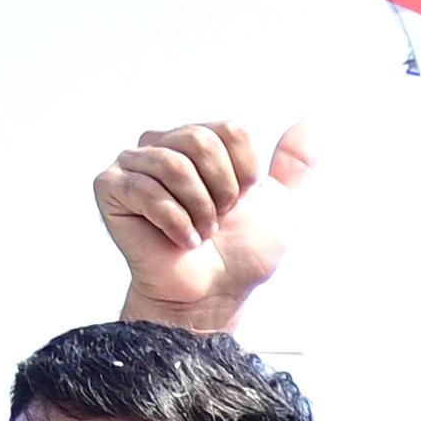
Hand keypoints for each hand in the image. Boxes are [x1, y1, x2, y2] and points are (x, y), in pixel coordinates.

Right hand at [97, 117, 314, 331]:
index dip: (245, 174)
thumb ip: (292, 166)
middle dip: (222, 192)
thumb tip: (309, 125)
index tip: (239, 204)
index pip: (231, 130)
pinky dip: (174, 223)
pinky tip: (181, 242)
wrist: (212, 295)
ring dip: (200, 211)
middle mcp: (162, 144)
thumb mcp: (278, 207)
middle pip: (202, 141)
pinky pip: (147, 190)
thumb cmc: (238, 254)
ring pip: (176, 165)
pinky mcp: (110, 187)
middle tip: (217, 222)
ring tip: (199, 233)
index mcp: (198, 142)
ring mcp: (132, 164)